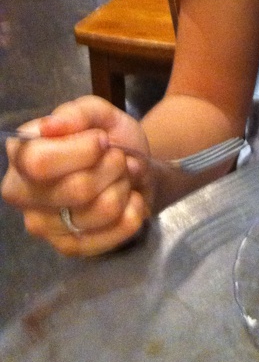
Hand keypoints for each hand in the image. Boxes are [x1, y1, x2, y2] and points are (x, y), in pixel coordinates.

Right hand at [1, 96, 151, 256]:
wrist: (135, 169)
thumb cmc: (110, 139)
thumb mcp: (100, 114)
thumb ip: (77, 113)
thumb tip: (49, 126)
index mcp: (21, 154)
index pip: (39, 162)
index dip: (84, 149)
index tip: (102, 140)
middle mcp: (21, 192)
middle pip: (77, 189)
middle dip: (113, 166)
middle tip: (117, 159)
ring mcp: (42, 225)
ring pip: (102, 210)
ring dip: (124, 186)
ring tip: (120, 178)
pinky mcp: (68, 247)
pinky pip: (116, 231)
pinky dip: (134, 209)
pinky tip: (128, 200)